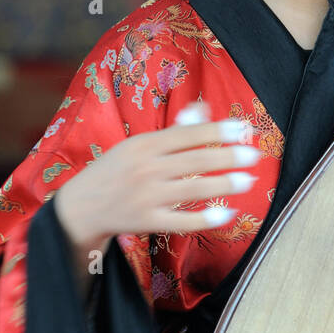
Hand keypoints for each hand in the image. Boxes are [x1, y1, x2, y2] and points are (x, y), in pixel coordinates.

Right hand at [53, 102, 260, 268]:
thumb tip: (204, 109)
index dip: (216, 130)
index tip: (242, 128)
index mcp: (144, 144)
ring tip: (248, 180)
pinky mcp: (147, 223)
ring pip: (192, 189)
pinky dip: (206, 218)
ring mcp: (146, 197)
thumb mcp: (138, 145)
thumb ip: (173, 130)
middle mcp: (145, 169)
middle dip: (227, 156)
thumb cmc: (116, 171)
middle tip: (253, 156)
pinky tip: (227, 213)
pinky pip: (182, 221)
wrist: (80, 208)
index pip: (186, 134)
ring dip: (224, 184)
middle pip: (194, 160)